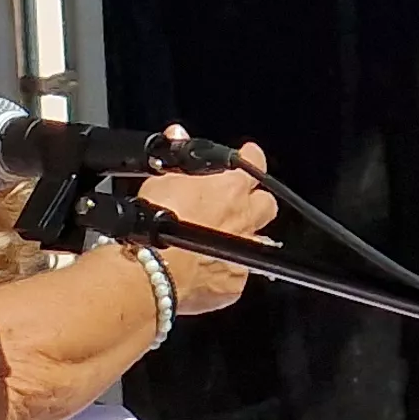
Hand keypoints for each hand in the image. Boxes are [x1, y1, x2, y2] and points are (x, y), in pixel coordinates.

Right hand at [133, 129, 275, 315]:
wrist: (153, 270)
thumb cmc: (156, 223)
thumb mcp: (160, 178)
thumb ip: (176, 158)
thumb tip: (177, 134)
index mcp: (230, 189)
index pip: (254, 162)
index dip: (250, 158)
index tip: (248, 155)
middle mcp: (243, 220)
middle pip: (265, 205)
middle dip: (254, 202)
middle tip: (233, 204)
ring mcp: (243, 254)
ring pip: (258, 242)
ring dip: (242, 238)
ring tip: (218, 240)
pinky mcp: (233, 285)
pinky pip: (238, 275)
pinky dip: (225, 271)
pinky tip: (205, 269)